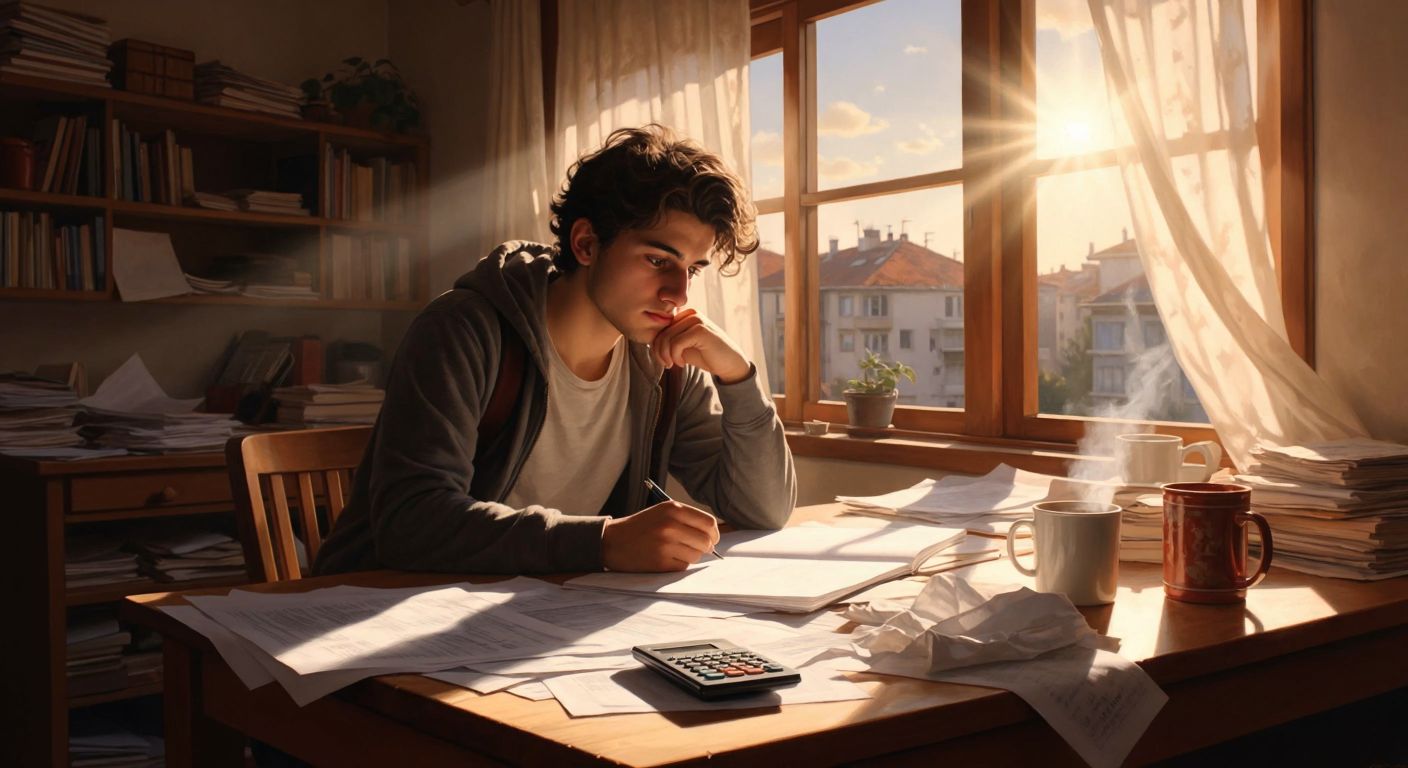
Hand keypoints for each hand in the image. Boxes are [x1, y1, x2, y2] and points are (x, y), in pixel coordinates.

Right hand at [601, 501, 720, 571]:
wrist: (612, 541)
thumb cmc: (641, 527)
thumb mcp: (662, 512)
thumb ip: (686, 518)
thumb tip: (712, 534)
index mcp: (673, 509)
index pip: (708, 523)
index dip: (713, 533)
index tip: (712, 539)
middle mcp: (671, 525)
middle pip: (706, 541)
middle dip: (705, 547)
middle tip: (696, 548)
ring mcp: (665, 544)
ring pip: (696, 555)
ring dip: (690, 556)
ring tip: (674, 551)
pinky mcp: (660, 562)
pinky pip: (683, 566)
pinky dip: (678, 564)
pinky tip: (665, 558)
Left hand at [650, 309, 751, 383]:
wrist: (729, 364)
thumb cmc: (706, 356)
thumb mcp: (683, 348)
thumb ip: (669, 342)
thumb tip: (650, 343)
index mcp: (686, 315)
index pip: (661, 328)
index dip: (656, 346)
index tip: (664, 361)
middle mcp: (691, 313)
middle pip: (662, 333)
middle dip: (660, 353)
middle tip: (667, 365)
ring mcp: (697, 319)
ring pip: (667, 338)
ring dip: (667, 356)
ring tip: (675, 364)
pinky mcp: (700, 329)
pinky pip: (676, 343)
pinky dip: (675, 356)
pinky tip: (682, 363)